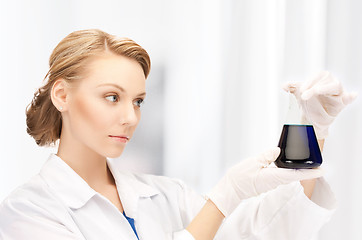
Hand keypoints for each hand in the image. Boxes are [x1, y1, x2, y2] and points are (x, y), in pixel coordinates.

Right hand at [207, 147, 322, 216]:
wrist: (230, 189)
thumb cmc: (239, 178)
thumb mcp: (253, 162)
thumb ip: (266, 156)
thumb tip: (278, 150)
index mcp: (273, 177)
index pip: (296, 174)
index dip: (310, 172)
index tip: (322, 170)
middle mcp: (274, 181)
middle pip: (294, 174)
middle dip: (305, 168)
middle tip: (315, 161)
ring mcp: (270, 183)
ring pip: (287, 174)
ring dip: (295, 168)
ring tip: (302, 159)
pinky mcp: (266, 182)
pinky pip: (279, 175)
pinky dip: (285, 168)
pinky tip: (283, 162)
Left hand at [283, 71, 356, 138]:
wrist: (311, 119)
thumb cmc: (308, 103)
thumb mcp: (298, 94)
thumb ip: (292, 88)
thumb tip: (284, 85)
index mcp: (321, 80)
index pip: (319, 75)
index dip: (310, 81)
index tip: (301, 90)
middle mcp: (330, 84)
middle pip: (327, 79)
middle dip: (314, 86)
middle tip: (304, 95)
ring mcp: (337, 94)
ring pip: (336, 85)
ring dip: (324, 88)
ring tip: (317, 91)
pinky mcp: (341, 104)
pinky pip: (348, 99)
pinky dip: (350, 96)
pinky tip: (352, 95)